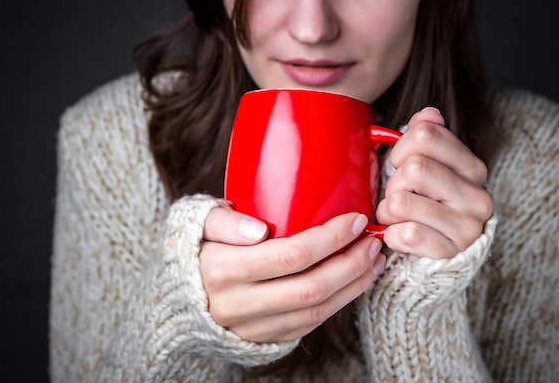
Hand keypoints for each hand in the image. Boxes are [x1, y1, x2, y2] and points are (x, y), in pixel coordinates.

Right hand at [200, 208, 385, 342]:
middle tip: (371, 241)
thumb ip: (224, 221)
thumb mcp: (201, 224)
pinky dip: (339, 302)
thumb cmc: (200, 248)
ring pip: (315, 312)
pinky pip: (310, 325)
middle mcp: (237, 304)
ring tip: (373, 261)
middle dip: (350, 263)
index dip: (330, 238)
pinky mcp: (266, 339)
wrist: (185, 294)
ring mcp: (252, 328)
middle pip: (310, 288)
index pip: (290, 255)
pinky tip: (355, 281)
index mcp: (222, 270)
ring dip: (352, 285)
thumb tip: (259, 229)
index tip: (354, 220)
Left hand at [376, 107, 492, 258]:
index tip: (399, 162)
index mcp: (472, 167)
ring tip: (396, 217)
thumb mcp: (428, 167)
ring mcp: (468, 226)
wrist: (441, 257)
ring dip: (387, 211)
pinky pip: (405, 234)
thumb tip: (429, 113)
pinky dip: (391, 235)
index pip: (426, 134)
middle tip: (397, 194)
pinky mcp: (451, 253)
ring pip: (401, 202)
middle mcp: (477, 195)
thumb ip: (426, 138)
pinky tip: (399, 236)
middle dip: (392, 182)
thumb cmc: (427, 204)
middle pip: (414, 168)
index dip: (401, 146)